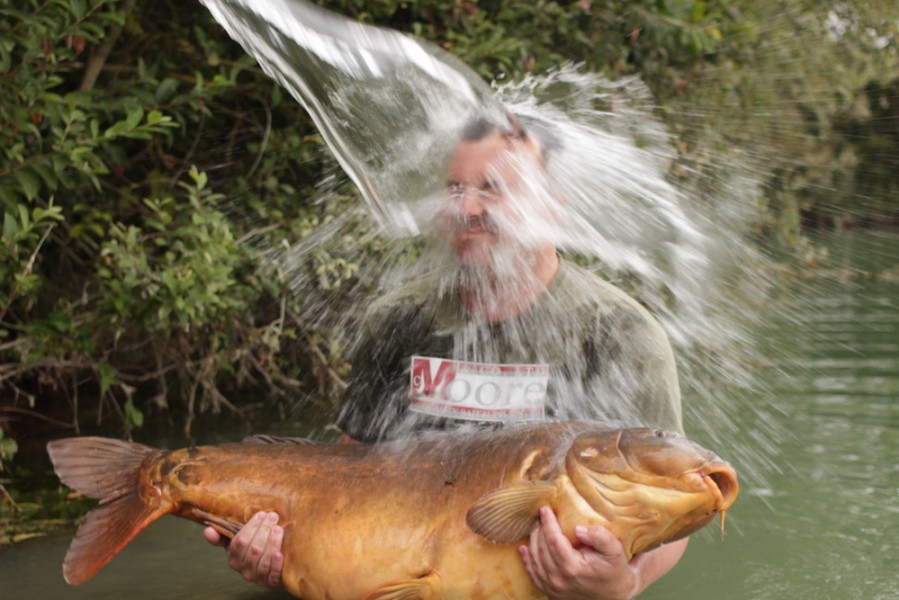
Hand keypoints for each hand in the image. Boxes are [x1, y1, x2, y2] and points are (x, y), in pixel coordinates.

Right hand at [204, 510, 284, 588]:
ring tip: (278, 529)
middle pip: (253, 550)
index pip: (240, 542)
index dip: (251, 527)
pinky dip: (276, 565)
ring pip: (263, 561)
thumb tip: (207, 531)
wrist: (273, 568)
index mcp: (234, 558)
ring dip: (272, 543)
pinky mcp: (271, 582)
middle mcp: (244, 570)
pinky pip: (273, 576)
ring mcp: (257, 578)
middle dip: (264, 530)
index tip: (261, 514)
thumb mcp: (237, 543)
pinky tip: (279, 554)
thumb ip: (223, 536)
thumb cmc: (254, 549)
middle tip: (273, 517)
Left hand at [518, 507, 640, 599]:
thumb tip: (579, 528)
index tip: (545, 509)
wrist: (614, 598)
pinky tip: (524, 549)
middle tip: (542, 516)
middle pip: (541, 548)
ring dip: (533, 541)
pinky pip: (533, 575)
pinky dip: (527, 560)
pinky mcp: (550, 593)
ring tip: (536, 527)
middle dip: (539, 529)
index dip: (548, 523)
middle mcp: (559, 579)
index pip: (553, 540)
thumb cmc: (615, 572)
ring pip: (535, 560)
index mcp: (573, 567)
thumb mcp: (615, 552)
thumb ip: (600, 537)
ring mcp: (553, 588)